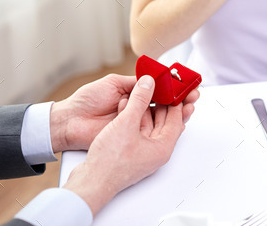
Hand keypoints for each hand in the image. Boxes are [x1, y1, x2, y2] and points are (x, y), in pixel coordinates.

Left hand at [50, 74, 198, 152]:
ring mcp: (135, 123)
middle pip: (164, 103)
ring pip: (162, 118)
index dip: (172, 87)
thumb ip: (134, 84)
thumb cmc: (87, 100)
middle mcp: (136, 108)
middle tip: (193, 95)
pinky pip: (152, 132)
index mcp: (132, 93)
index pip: (157, 89)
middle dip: (180, 99)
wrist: (70, 121)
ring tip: (189, 106)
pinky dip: (165, 127)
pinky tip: (176, 121)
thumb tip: (153, 79)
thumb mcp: (114, 84)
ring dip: (177, 112)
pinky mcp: (131, 135)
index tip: (185, 83)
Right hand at [63, 75, 194, 214]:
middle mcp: (155, 150)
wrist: (91, 181)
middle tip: (157, 86)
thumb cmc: (111, 162)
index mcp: (163, 147)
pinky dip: (131, 117)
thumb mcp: (127, 123)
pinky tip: (124, 106)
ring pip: (147, 123)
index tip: (173, 87)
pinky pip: (135, 129)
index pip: (175, 118)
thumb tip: (148, 84)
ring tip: (139, 92)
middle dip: (159, 102)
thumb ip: (139, 100)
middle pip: (162, 120)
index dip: (175, 100)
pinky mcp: (129, 151)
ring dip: (142, 108)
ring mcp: (142, 152)